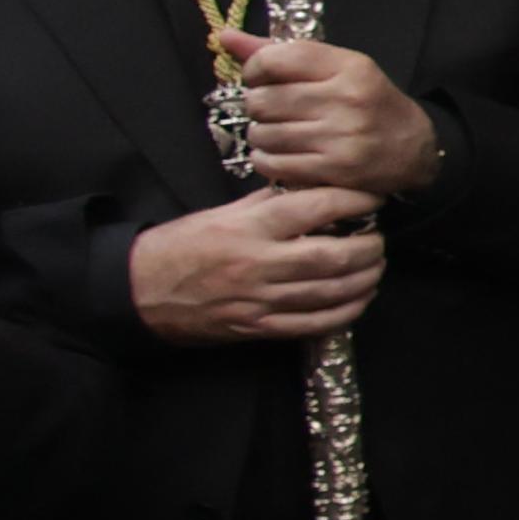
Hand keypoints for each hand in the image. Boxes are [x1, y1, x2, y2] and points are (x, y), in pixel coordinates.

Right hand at [130, 184, 386, 345]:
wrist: (139, 290)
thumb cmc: (182, 245)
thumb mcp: (222, 213)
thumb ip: (269, 204)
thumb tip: (315, 191)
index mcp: (250, 228)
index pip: (316, 209)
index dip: (354, 202)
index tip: (373, 199)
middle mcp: (259, 264)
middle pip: (333, 256)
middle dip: (369, 248)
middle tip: (379, 239)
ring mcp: (260, 300)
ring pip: (331, 292)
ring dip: (364, 280)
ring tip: (375, 266)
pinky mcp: (258, 328)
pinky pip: (314, 324)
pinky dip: (346, 312)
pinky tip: (359, 299)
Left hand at [219, 31, 439, 195]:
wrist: (415, 150)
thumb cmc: (369, 103)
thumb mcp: (336, 69)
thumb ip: (280, 53)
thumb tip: (225, 36)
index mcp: (348, 66)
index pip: (274, 59)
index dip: (254, 70)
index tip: (261, 79)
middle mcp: (346, 99)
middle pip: (262, 100)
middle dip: (258, 106)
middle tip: (273, 111)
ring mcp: (341, 137)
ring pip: (263, 134)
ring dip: (261, 135)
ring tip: (278, 134)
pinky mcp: (334, 171)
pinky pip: (273, 164)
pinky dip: (266, 160)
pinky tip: (280, 154)